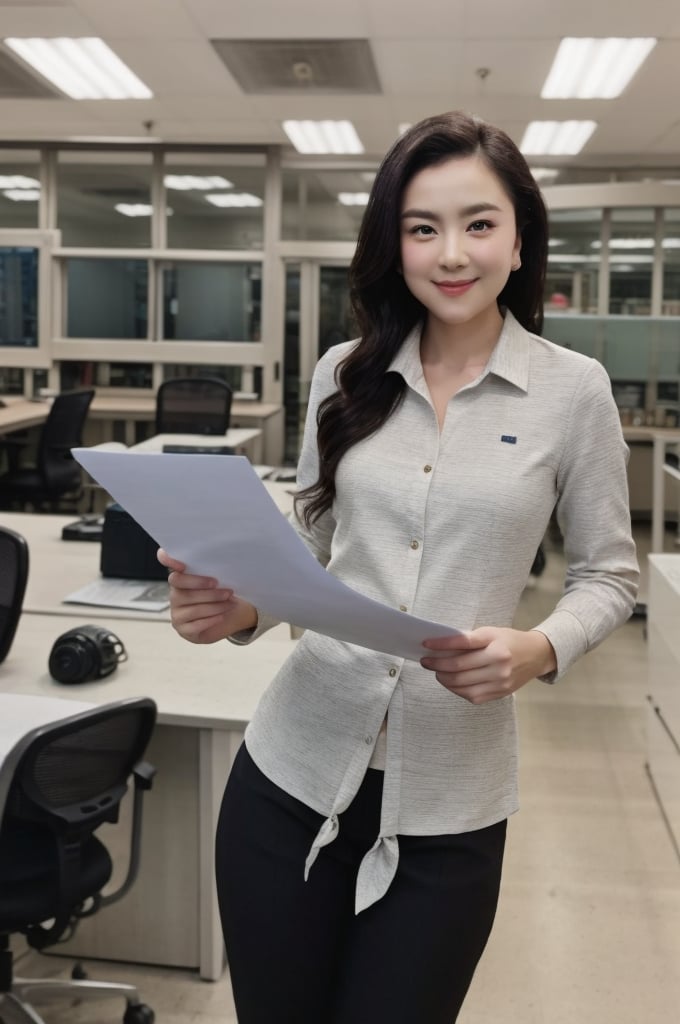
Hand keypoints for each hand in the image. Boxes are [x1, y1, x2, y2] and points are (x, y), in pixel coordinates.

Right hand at [157, 549, 257, 643]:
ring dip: (215, 606)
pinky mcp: (183, 629)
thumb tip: (222, 569)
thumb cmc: (219, 596)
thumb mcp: (218, 583)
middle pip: (183, 590)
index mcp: (182, 578)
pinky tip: (221, 616)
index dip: (170, 561)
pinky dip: (211, 620)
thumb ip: (213, 573)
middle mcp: (175, 595)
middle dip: (207, 591)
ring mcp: (176, 613)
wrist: (225, 619)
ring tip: (229, 604)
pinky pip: (195, 625)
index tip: (182, 565)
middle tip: (227, 591)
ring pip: (193, 609)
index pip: (168, 564)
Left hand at [420, 627, 556, 703]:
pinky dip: (457, 689)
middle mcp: (499, 664)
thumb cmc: (510, 641)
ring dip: (444, 679)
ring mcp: (500, 681)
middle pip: (458, 667)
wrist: (536, 655)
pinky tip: (451, 682)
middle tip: (426, 662)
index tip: (426, 644)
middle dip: (437, 665)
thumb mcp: (491, 633)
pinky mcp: (500, 693)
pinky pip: (472, 695)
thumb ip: (470, 639)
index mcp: (496, 644)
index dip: (441, 645)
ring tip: (437, 672)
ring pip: (462, 685)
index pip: (462, 643)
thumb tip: (441, 647)